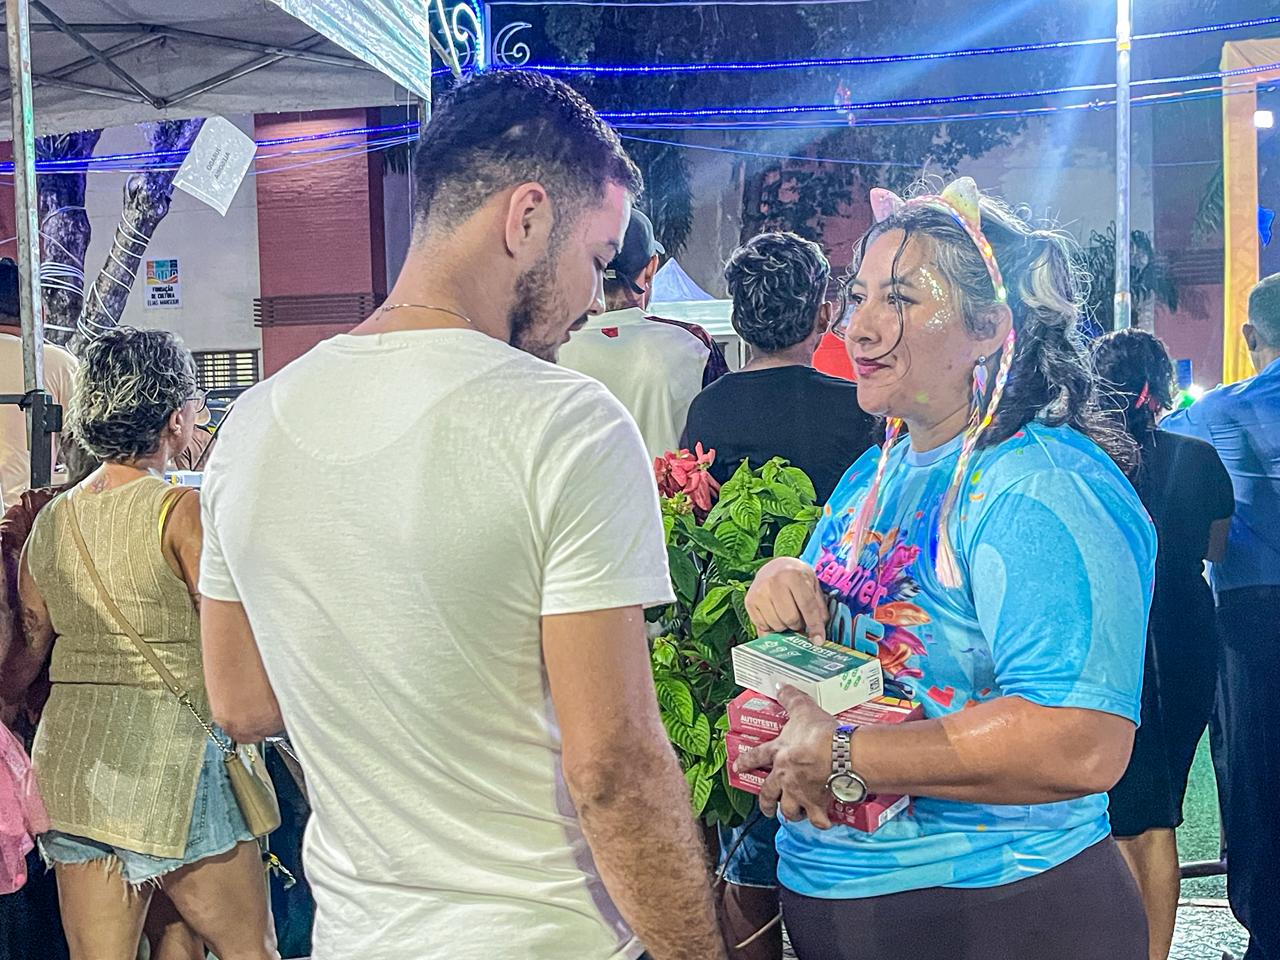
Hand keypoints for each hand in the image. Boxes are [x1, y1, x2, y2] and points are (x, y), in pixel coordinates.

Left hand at [734, 685, 837, 828]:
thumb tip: (780, 684)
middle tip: (766, 808)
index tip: (737, 768)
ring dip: (790, 813)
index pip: (756, 757)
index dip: (745, 762)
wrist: (837, 755)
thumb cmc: (818, 733)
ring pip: (788, 811)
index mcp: (779, 754)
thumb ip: (790, 698)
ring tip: (795, 813)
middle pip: (768, 794)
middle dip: (765, 803)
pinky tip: (823, 821)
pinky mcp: (817, 805)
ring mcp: (799, 794)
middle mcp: (784, 778)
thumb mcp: (802, 709)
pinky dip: (819, 821)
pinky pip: (816, 819)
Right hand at [745, 558, 828, 644]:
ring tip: (786, 615)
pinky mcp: (749, 601)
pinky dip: (772, 627)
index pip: (807, 606)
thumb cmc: (796, 577)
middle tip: (799, 618)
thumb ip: (819, 608)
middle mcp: (773, 582)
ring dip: (785, 626)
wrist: (774, 567)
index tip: (818, 640)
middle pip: (791, 619)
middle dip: (798, 625)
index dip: (815, 626)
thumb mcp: (813, 585)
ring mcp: (759, 592)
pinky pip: (763, 627)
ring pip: (777, 625)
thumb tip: (818, 636)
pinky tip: (775, 615)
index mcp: (793, 575)